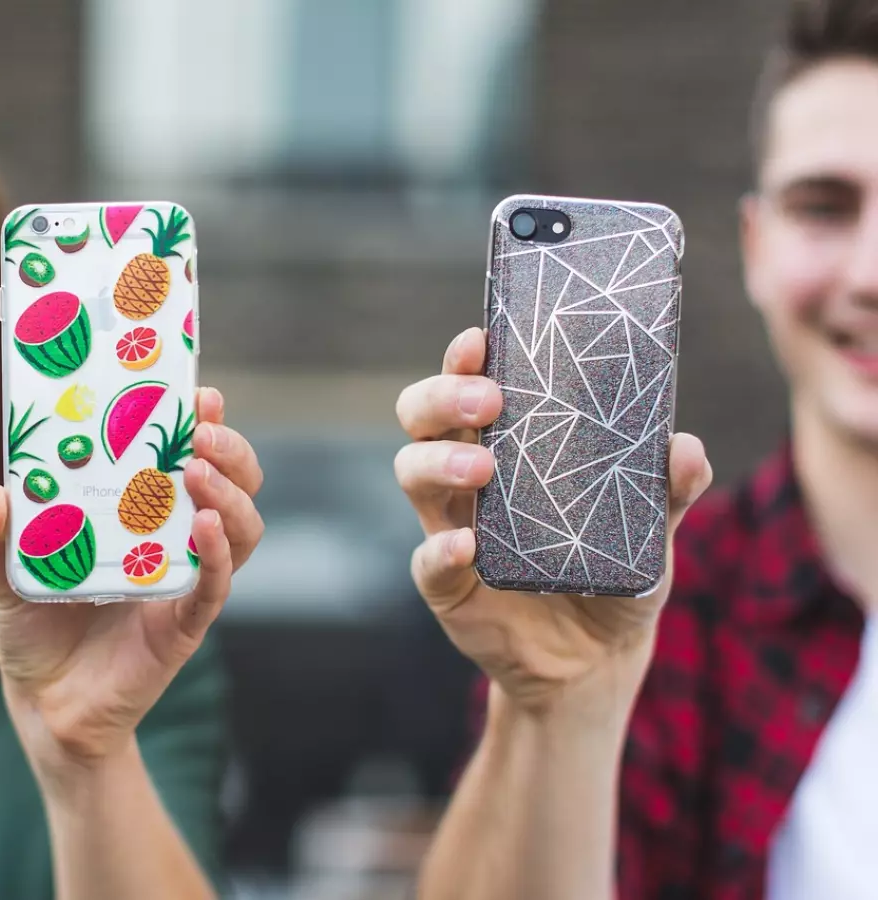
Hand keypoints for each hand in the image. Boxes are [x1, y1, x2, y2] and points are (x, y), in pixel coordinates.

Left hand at [0, 386, 263, 776]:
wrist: (43, 706)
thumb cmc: (34, 628)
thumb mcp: (5, 573)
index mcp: (140, 514)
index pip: (187, 457)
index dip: (201, 423)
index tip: (198, 391)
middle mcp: (172, 540)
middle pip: (232, 483)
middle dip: (230, 449)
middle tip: (201, 430)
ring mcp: (185, 580)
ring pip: (242, 529)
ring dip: (230, 493)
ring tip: (199, 471)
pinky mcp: (184, 625)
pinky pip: (215, 585)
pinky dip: (219, 553)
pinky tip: (205, 526)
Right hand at [395, 328, 712, 713]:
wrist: (598, 657)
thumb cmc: (614, 568)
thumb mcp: (651, 527)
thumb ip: (669, 488)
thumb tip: (685, 446)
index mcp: (508, 444)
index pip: (470, 385)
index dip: (464, 358)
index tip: (481, 338)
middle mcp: (467, 476)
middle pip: (422, 417)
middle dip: (443, 397)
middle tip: (488, 401)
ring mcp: (449, 526)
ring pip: (410, 472)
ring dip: (438, 462)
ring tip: (482, 469)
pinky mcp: (447, 584)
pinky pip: (427, 561)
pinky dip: (441, 549)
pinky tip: (468, 545)